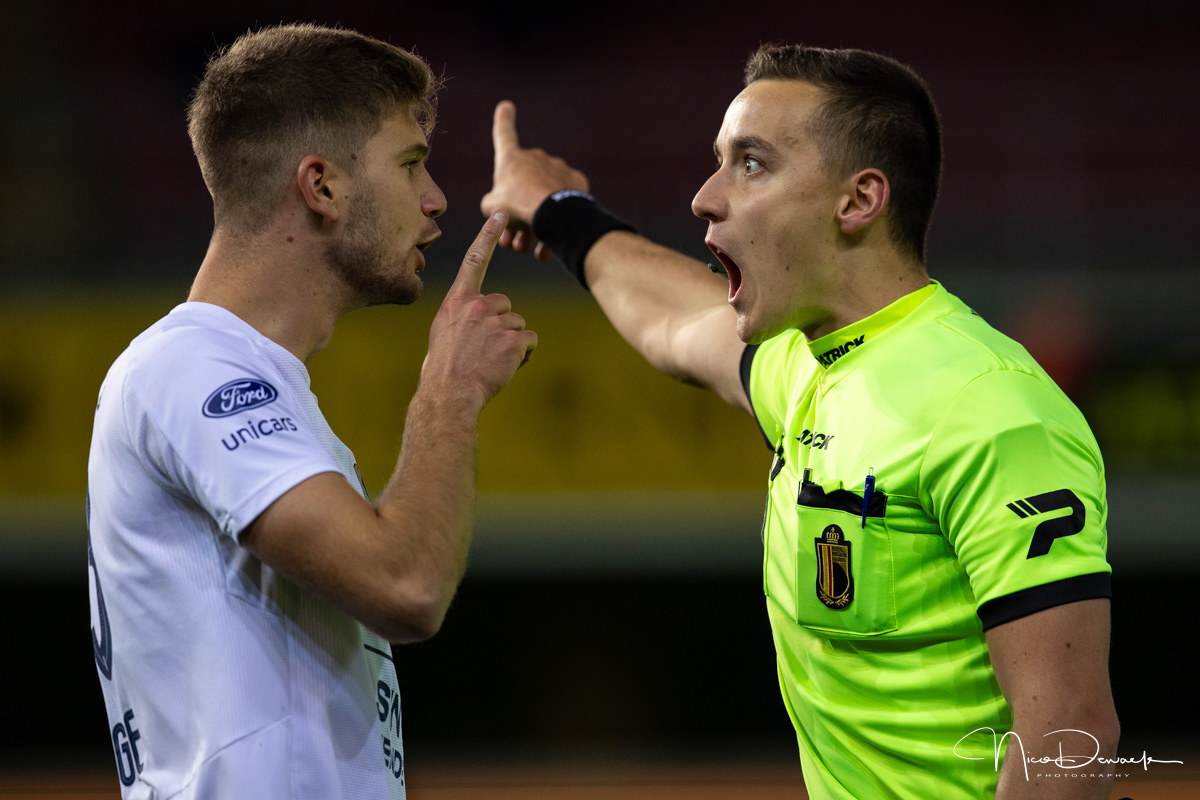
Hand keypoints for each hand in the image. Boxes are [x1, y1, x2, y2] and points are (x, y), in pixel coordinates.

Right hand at [422, 212, 537, 408]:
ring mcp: (496, 321)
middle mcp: (477, 305)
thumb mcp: (443, 333)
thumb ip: (462, 318)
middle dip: (502, 324)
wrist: (449, 393)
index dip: (488, 235)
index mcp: (457, 301)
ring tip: (492, 361)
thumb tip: (477, 323)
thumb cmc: (442, 369)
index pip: (474, 260)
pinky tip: (506, 366)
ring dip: (512, 342)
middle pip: (506, 304)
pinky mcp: (514, 339)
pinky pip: (530, 340)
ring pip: (519, 324)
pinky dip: (524, 354)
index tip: (501, 214)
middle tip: (484, 349)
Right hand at [480, 100, 588, 260]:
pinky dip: (555, 224)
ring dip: (534, 225)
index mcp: (512, 158)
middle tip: (512, 240)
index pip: (504, 134)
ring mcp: (559, 169)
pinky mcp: (578, 184)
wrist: (553, 213)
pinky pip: (563, 204)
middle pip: (524, 186)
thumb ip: (494, 206)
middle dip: (517, 212)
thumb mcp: (492, 208)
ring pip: (543, 199)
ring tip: (528, 248)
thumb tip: (505, 213)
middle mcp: (537, 158)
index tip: (506, 105)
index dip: (503, 120)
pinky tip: (547, 247)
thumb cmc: (516, 207)